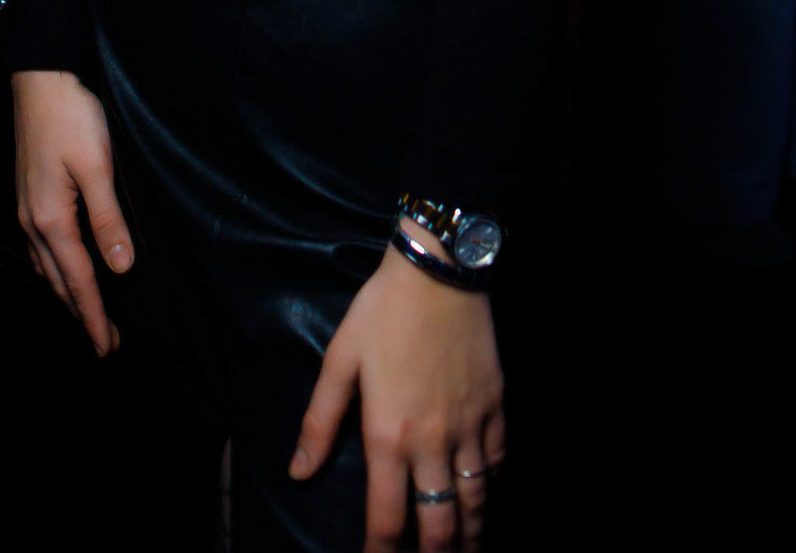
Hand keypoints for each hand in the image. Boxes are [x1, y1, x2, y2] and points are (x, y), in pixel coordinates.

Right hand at [12, 68, 133, 357]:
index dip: (94, 316)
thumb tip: (120, 266)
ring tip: (86, 315)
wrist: (40, 82)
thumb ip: (109, 219)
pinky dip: (54, 270)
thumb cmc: (72, 119)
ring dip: (67, 294)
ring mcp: (28, 210)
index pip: (79, 280)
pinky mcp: (29, 196)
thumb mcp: (98, 167)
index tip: (106, 346)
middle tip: (103, 343)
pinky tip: (62, 269)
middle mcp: (34, 222)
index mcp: (53, 220)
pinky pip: (40, 249)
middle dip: (81, 314)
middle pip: (59, 282)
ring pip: (47, 268)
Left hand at [290, 235, 504, 551]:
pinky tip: (484, 494)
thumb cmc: (382, 311)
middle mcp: (432, 442)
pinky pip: (497, 462)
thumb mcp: (340, 361)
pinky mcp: (495, 406)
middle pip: (440, 524)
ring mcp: (469, 426)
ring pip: (475, 501)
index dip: (381, 552)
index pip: (386, 517)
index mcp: (388, 435)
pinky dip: (491, 486)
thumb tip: (298, 472)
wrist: (438, 270)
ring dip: (470, 534)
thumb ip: (319, 422)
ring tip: (463, 549)